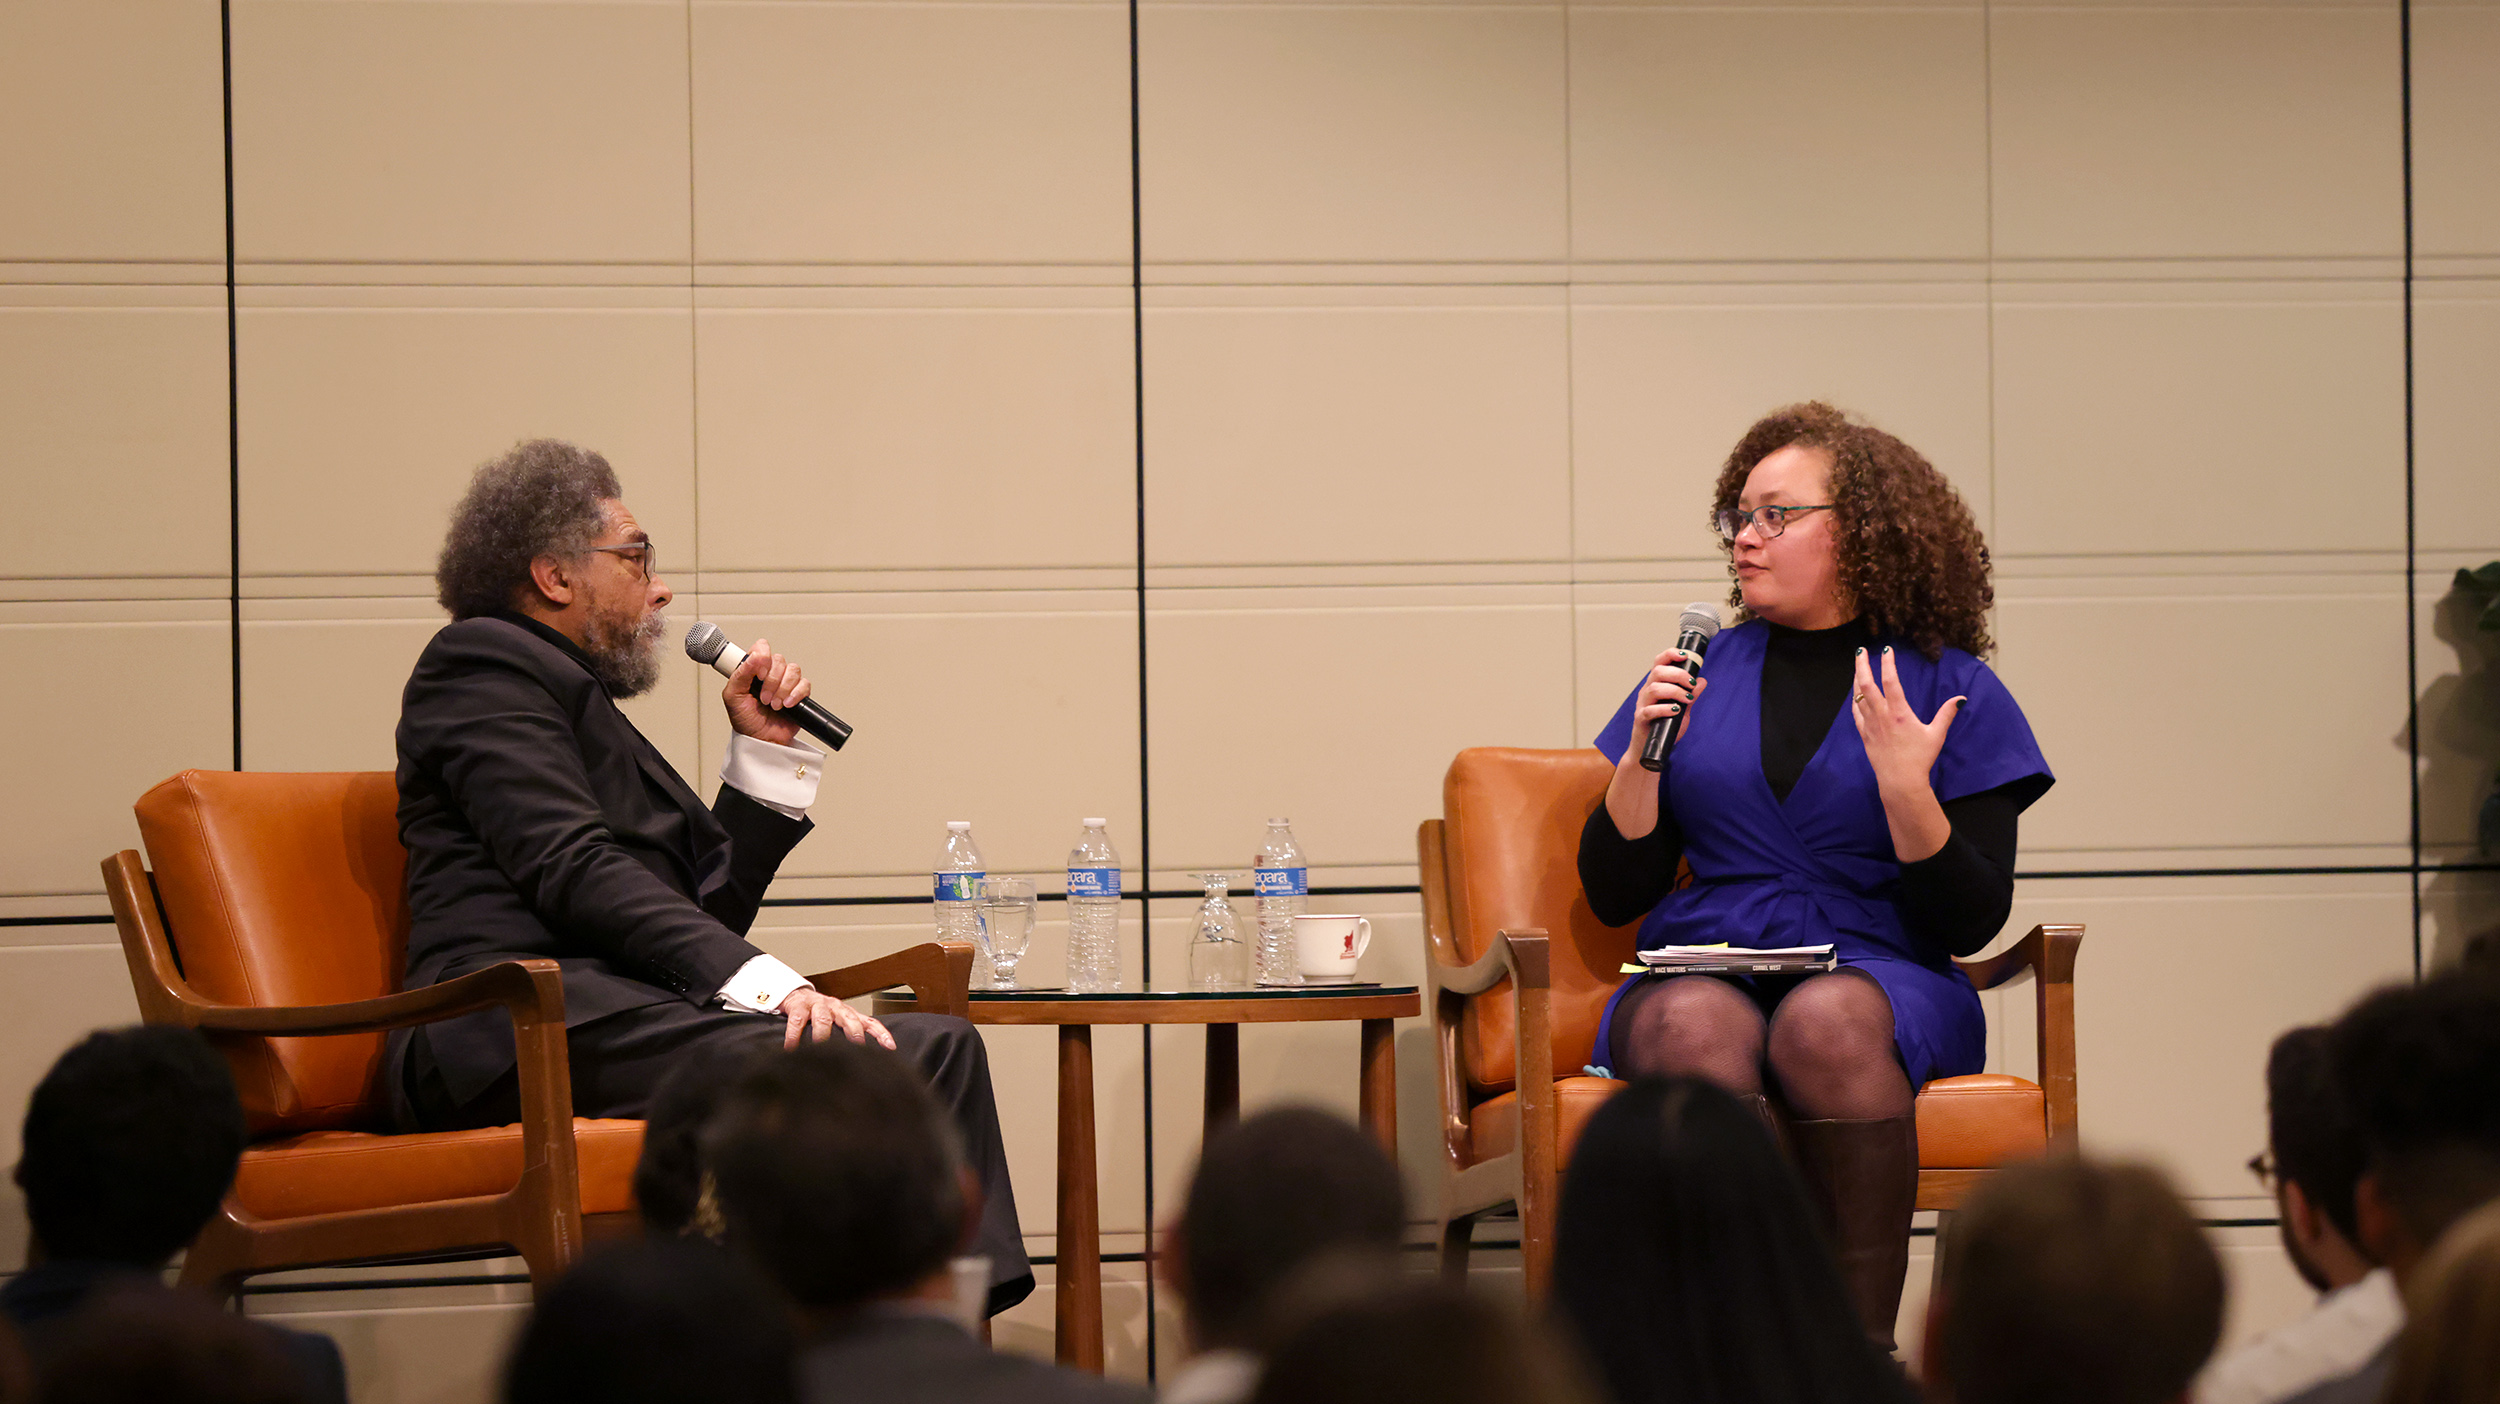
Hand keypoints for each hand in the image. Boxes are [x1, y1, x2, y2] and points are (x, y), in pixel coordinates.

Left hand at [724, 638, 810, 745]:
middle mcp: (770, 673)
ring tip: (774, 704)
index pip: (762, 647)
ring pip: (793, 670)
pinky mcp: (799, 694)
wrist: (761, 740)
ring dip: (783, 689)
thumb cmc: (745, 720)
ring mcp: (785, 683)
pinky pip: (805, 684)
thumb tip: (755, 656)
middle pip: (779, 660)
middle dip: (772, 682)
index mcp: (753, 669)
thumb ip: (740, 673)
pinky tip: (787, 705)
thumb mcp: (733, 696)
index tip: (760, 675)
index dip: (763, 657)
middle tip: (764, 698)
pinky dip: (796, 694)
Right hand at [773, 987, 895, 1051]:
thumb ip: (848, 1037)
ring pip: (823, 1019)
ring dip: (822, 1035)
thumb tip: (861, 1061)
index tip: (891, 1047)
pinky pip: (797, 1021)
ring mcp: (818, 1005)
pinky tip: (791, 1048)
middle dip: (854, 1032)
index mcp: (849, 1014)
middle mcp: (836, 1008)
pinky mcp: (799, 1006)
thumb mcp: (838, 1022)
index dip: (882, 1034)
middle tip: (857, 1046)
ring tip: (820, 1050)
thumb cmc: (819, 1013)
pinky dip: (794, 1036)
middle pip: (850, 1018)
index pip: (870, 1023)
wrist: (796, 994)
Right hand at [1632, 646, 1708, 748]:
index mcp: (1655, 684)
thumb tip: (1702, 681)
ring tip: (1687, 699)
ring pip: (1654, 688)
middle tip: (1691, 684)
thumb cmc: (1664, 727)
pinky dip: (1665, 709)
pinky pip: (1650, 710)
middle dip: (1678, 674)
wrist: (1650, 749)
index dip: (1670, 654)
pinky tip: (1676, 711)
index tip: (1685, 656)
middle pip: (1658, 672)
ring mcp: (1642, 704)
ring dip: (1674, 691)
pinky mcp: (1641, 719)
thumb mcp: (1682, 709)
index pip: (1659, 662)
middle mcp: (1647, 691)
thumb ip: (1690, 695)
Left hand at [1850, 646, 1963, 797]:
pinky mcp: (1865, 735)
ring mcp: (1870, 725)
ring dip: (1856, 679)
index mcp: (1899, 713)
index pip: (1891, 681)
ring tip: (1858, 666)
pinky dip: (1854, 700)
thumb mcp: (1936, 735)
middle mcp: (1881, 716)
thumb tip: (1960, 699)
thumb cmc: (1920, 759)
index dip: (1888, 663)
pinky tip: (1855, 694)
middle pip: (1866, 684)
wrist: (1900, 781)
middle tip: (1861, 650)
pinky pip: (1856, 713)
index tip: (1887, 650)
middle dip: (1862, 665)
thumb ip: (1947, 714)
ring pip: (1858, 696)